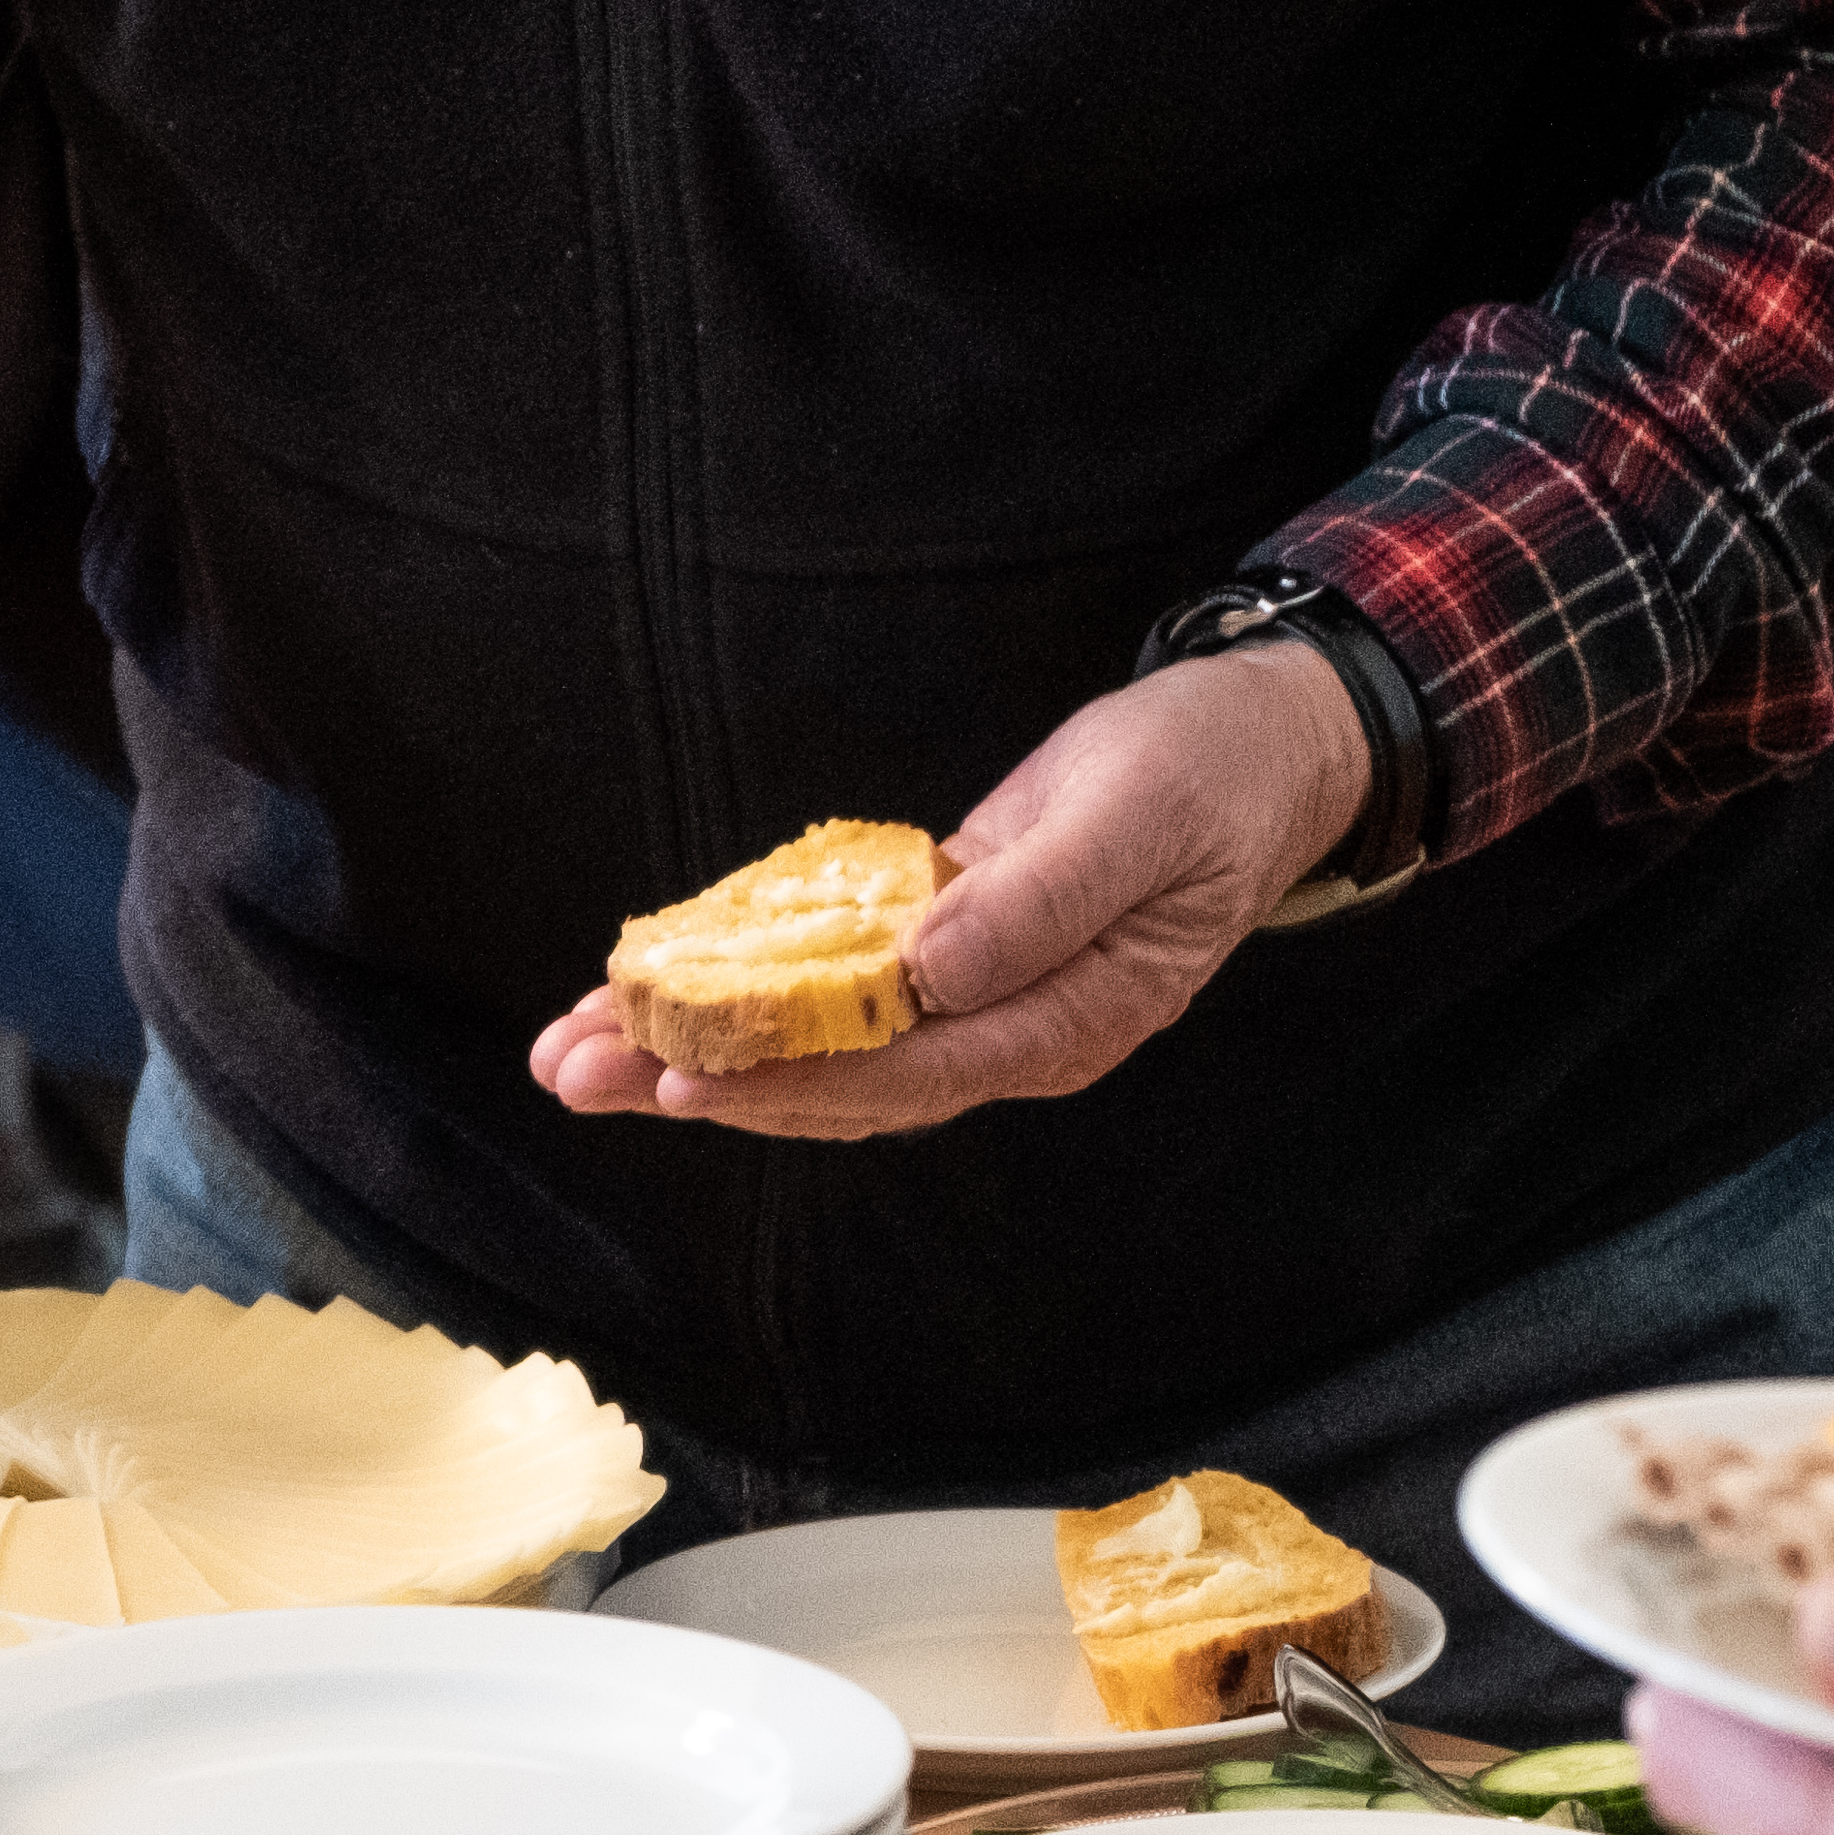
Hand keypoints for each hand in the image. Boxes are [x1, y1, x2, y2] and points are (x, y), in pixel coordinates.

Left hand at [526, 638, 1368, 1140]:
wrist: (1260, 748)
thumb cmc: (1210, 774)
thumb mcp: (1135, 816)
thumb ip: (1037, 901)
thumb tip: (929, 972)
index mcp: (1070, 1022)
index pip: (908, 1075)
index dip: (793, 1079)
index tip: (686, 1078)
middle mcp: (1013, 1036)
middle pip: (842, 1086)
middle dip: (705, 1083)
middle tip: (572, 1074)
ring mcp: (977, 1003)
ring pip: (823, 1054)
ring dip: (698, 1053)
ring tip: (575, 1051)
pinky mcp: (945, 956)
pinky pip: (832, 997)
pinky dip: (743, 998)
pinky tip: (655, 997)